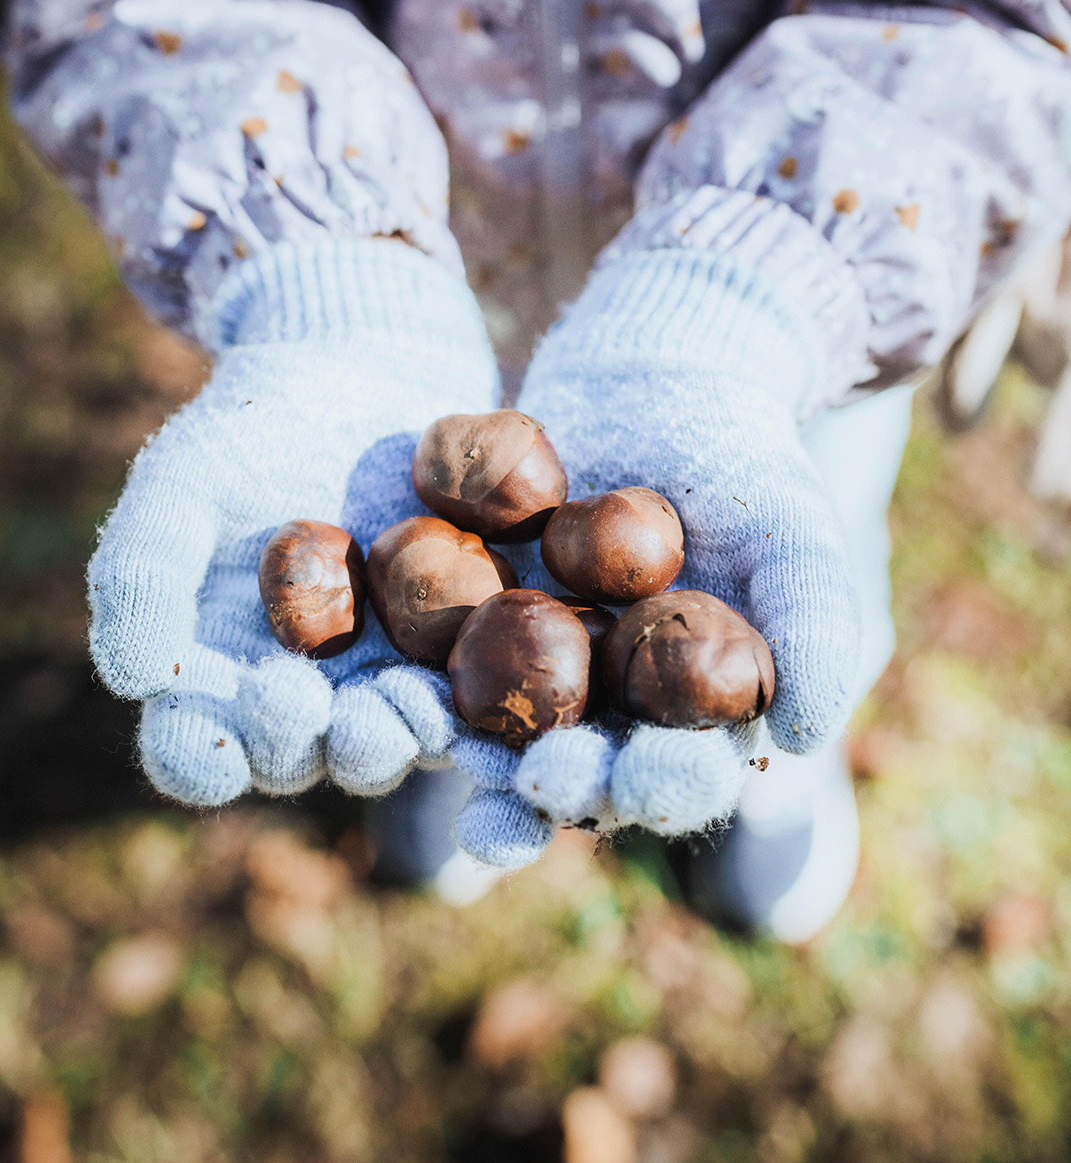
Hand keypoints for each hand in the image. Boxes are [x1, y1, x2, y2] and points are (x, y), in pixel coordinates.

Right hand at [88, 240, 497, 804]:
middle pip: (300, 758)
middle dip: (313, 747)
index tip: (219, 738)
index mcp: (215, 676)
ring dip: (399, 738)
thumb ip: (145, 572)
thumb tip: (135, 679)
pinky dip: (481, 711)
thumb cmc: (249, 430)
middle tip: (327, 715)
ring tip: (408, 706)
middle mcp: (301, 699)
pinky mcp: (460, 654)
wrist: (360, 374)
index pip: (193, 750)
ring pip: (389, 741)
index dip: (203, 757)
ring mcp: (384, 682)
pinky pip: (473, 698)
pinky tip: (492, 704)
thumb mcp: (181, 483)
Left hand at [350, 232, 860, 866]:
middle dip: (541, 787)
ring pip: (475, 718)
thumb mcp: (792, 528)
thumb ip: (817, 624)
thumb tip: (809, 730)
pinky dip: (381, 653)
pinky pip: (409, 642)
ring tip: (416, 749)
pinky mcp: (449, 610)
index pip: (670, 773)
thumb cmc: (743, 456)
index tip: (625, 783)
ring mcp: (515, 663)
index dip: (649, 786)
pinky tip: (346, 665)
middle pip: (565, 767)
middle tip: (520, 795)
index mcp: (677, 718)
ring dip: (443, 741)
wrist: (659, 367)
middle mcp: (592, 709)